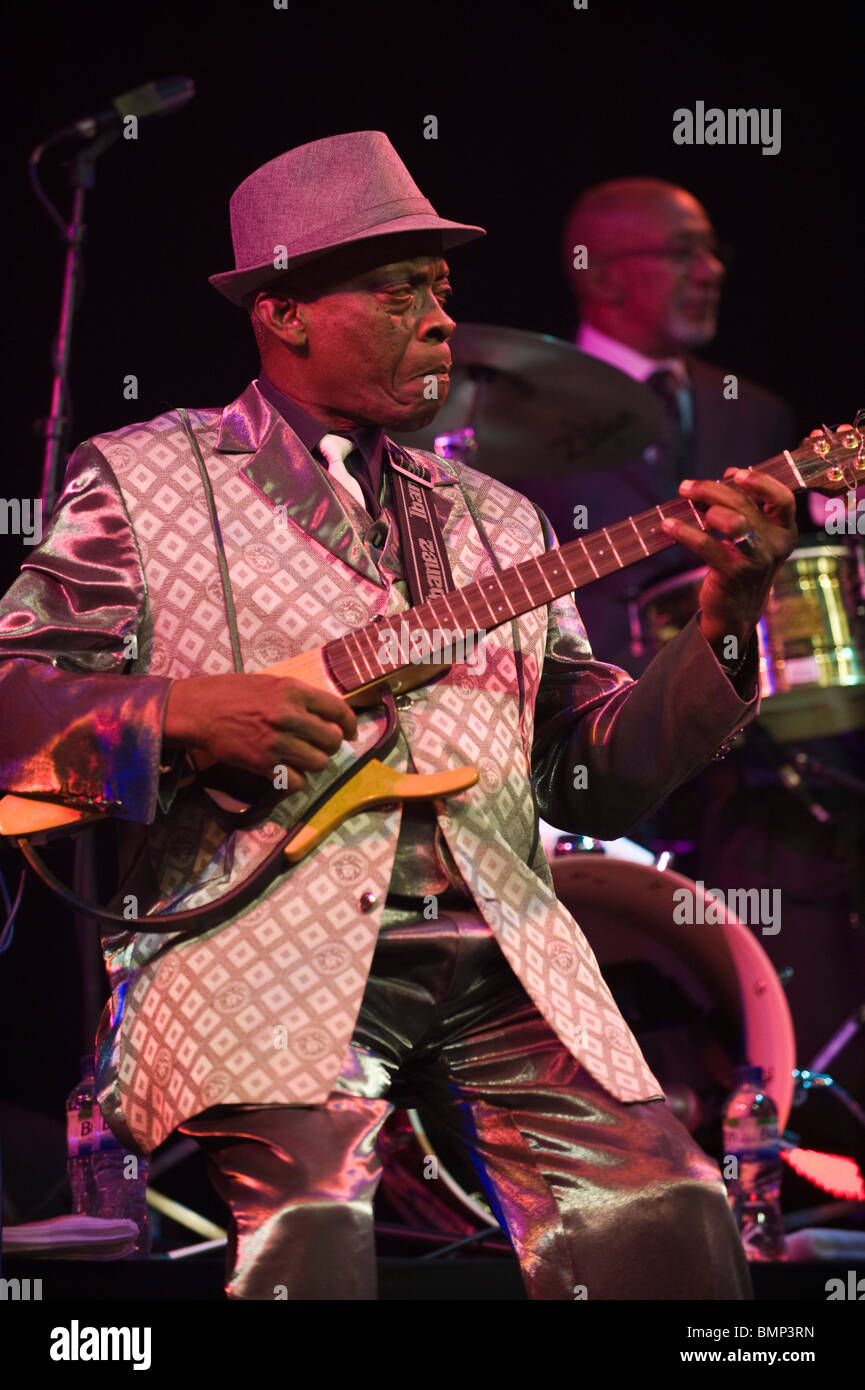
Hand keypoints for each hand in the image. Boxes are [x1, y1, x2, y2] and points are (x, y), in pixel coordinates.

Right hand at [163, 674, 357, 792]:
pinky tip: (287, 773)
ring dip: (314, 764)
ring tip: (302, 760)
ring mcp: (277, 741)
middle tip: (319, 747)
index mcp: (293, 691)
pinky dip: (296, 781)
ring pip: (319, 763)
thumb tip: (323, 715)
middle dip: (329, 746)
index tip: (350, 733)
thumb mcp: (270, 683)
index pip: (338, 709)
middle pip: (331, 740)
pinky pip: (296, 781)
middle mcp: (290, 716)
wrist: (198, 711)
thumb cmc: (231, 693)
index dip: (350, 724)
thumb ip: (297, 698)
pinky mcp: (264, 763)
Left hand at [660, 467, 797, 657]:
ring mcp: (756, 560)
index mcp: (785, 531)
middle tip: (687, 486)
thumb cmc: (742, 565)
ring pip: (734, 521)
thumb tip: (730, 475)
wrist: (737, 611)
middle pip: (745, 505)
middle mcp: (776, 545)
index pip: (782, 499)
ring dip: (706, 506)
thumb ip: (746, 507)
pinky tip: (668, 525)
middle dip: (713, 490)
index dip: (760, 481)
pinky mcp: (733, 573)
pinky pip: (707, 545)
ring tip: (685, 502)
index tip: (735, 473)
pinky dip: (684, 531)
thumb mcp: (753, 536)